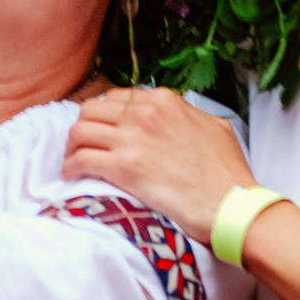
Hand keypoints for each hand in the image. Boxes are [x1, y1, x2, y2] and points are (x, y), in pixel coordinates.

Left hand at [64, 88, 256, 239]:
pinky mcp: (122, 167)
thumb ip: (187, 115)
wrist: (229, 202)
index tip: (103, 130)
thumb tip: (176, 118)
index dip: (105, 115)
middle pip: (91, 110)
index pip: (116, 97)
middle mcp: (143, 112)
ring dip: (72, 147)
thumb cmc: (227, 170)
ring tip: (75, 161)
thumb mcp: (214, 127)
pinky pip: (80, 160)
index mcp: (163, 100)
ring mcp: (131, 138)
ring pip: (79, 131)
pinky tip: (72, 176)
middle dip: (83, 127)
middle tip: (84, 146)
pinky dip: (70, 168)